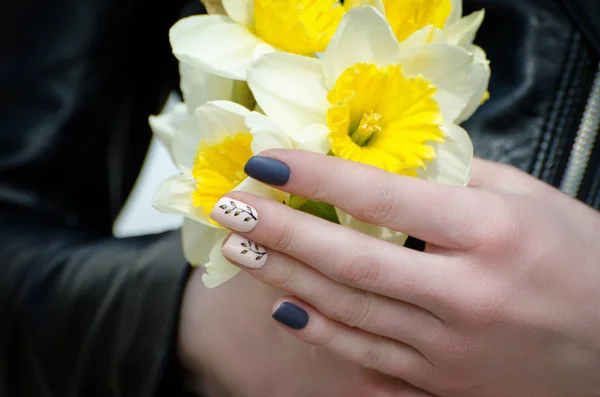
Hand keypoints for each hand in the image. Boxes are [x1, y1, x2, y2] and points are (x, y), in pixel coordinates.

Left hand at [211, 150, 599, 396]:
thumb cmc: (586, 264)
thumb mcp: (533, 202)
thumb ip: (458, 179)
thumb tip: (387, 164)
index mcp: (492, 235)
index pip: (383, 197)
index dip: (318, 175)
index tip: (269, 160)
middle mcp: (467, 296)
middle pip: (352, 260)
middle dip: (282, 231)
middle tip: (231, 207)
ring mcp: (452, 350)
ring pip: (350, 312)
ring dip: (286, 279)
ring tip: (241, 251)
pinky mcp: (446, 385)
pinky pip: (369, 358)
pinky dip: (322, 333)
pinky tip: (285, 308)